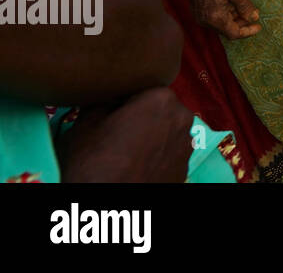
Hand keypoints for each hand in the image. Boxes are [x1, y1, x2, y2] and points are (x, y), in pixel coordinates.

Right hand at [55, 88, 195, 182]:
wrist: (108, 204)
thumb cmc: (94, 161)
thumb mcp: (86, 122)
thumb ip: (103, 99)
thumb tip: (109, 94)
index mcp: (161, 98)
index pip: (140, 88)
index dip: (122, 100)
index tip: (108, 114)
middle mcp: (183, 116)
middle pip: (157, 108)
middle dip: (140, 116)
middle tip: (115, 133)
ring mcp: (187, 143)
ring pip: (165, 129)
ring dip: (150, 134)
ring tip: (125, 151)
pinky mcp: (185, 166)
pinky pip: (169, 151)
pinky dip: (156, 153)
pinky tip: (136, 164)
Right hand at [189, 0, 260, 39]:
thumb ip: (246, 7)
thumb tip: (254, 18)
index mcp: (215, 20)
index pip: (234, 34)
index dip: (248, 31)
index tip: (259, 26)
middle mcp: (206, 22)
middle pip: (227, 29)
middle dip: (242, 24)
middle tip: (253, 15)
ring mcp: (200, 16)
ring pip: (221, 23)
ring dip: (234, 18)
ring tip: (244, 7)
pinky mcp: (198, 10)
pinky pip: (214, 17)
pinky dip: (225, 13)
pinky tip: (232, 4)